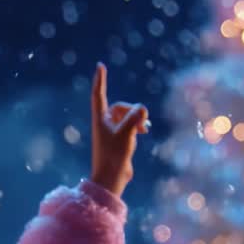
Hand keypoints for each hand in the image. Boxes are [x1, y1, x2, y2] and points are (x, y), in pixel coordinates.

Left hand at [90, 63, 148, 195]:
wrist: (111, 177)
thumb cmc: (114, 156)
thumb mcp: (126, 134)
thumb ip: (134, 118)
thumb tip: (142, 109)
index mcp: (100, 119)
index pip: (98, 94)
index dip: (100, 80)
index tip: (100, 66)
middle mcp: (104, 123)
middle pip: (119, 106)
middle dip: (132, 111)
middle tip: (143, 122)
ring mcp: (111, 132)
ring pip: (126, 116)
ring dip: (137, 119)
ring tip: (145, 129)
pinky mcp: (119, 140)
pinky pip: (130, 125)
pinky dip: (137, 126)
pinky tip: (144, 132)